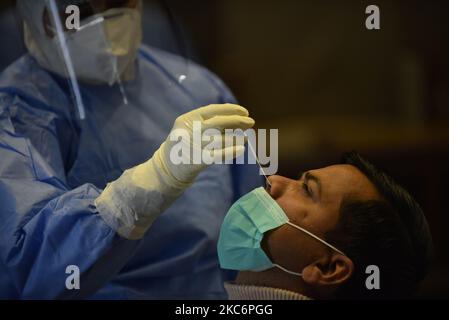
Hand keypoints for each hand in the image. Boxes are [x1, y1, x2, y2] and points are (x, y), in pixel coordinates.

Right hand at [95, 104, 254, 239]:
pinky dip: (231, 151)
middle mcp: (189, 131)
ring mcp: (192, 146)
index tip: (244, 111)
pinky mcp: (196, 161)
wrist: (165, 172)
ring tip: (245, 137)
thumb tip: (235, 120)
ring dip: (236, 137)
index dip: (230, 109)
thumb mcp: (189, 130)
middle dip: (237, 122)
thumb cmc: (181, 148)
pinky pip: (218, 155)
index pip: (212, 110)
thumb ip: (207, 124)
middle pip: (218, 123)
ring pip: (221, 139)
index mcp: (186, 119)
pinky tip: (241, 148)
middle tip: (251, 122)